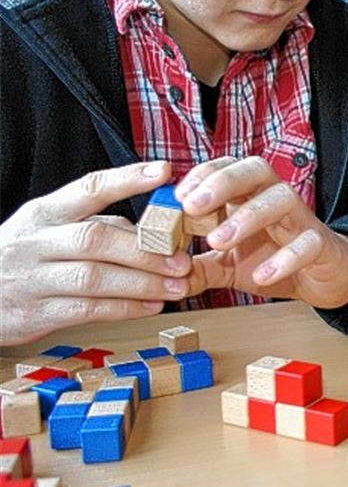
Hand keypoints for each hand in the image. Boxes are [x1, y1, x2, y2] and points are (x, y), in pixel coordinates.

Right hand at [0, 163, 190, 345]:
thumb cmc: (26, 259)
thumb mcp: (49, 231)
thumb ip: (96, 225)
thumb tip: (153, 230)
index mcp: (44, 213)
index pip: (88, 187)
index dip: (127, 179)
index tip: (163, 173)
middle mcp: (36, 241)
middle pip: (95, 238)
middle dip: (145, 250)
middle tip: (182, 259)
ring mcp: (33, 278)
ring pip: (94, 278)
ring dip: (142, 283)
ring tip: (176, 286)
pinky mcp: (36, 313)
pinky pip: (87, 310)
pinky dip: (124, 308)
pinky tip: (151, 306)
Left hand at [176, 157, 347, 308]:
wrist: (327, 277)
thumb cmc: (277, 258)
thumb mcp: (230, 265)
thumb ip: (199, 267)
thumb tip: (162, 276)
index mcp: (252, 196)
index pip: (228, 167)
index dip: (203, 175)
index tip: (177, 197)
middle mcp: (276, 199)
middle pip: (256, 169)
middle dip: (222, 182)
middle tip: (191, 206)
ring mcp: (302, 220)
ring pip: (282, 199)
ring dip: (248, 216)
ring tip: (218, 242)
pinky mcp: (322, 245)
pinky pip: (308, 243)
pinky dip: (285, 258)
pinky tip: (263, 275)